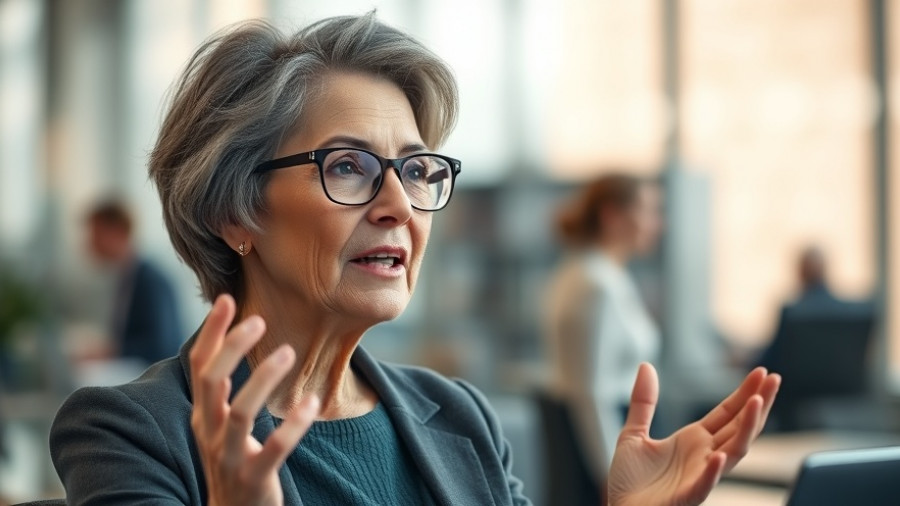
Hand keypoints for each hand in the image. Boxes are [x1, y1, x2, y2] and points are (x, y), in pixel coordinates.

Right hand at [189, 294, 319, 505]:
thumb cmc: (232, 463)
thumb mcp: (219, 426)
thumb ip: (221, 394)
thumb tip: (232, 343)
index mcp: (202, 415)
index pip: (199, 365)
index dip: (211, 332)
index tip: (228, 299)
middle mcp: (208, 433)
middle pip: (211, 381)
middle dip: (231, 347)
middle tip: (259, 320)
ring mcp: (228, 457)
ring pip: (240, 412)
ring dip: (264, 379)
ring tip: (289, 352)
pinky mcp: (254, 479)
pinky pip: (273, 449)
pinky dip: (293, 426)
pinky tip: (311, 404)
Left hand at [607, 363, 779, 505]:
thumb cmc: (629, 481)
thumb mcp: (633, 433)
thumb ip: (644, 402)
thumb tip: (646, 366)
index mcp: (693, 441)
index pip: (727, 414)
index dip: (744, 393)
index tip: (761, 372)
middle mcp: (703, 457)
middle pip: (739, 428)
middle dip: (757, 404)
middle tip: (774, 379)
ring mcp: (699, 476)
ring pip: (732, 452)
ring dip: (746, 429)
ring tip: (756, 403)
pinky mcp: (686, 497)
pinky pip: (705, 484)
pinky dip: (714, 471)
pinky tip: (720, 455)